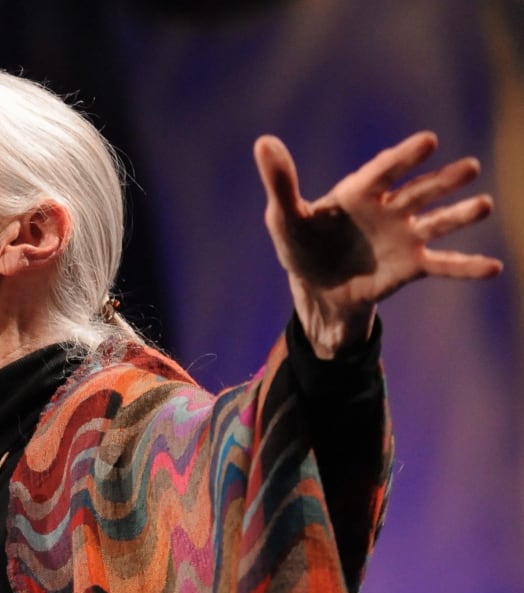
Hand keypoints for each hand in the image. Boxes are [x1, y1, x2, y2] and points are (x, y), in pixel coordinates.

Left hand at [254, 131, 502, 357]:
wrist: (316, 288)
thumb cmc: (301, 245)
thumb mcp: (285, 217)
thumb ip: (281, 183)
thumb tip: (263, 142)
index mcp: (359, 192)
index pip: (384, 171)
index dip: (405, 157)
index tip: (428, 141)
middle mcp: (388, 209)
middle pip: (419, 191)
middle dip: (443, 181)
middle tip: (469, 167)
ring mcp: (404, 237)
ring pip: (437, 223)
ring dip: (459, 215)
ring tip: (483, 205)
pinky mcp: (411, 266)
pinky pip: (443, 265)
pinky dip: (467, 267)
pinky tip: (493, 268)